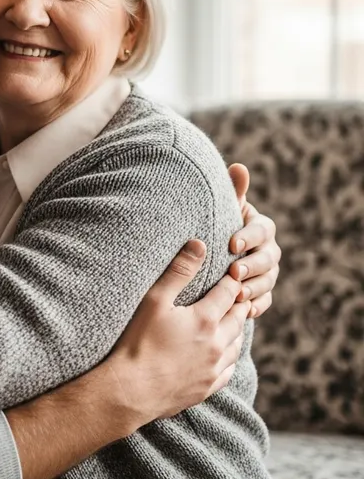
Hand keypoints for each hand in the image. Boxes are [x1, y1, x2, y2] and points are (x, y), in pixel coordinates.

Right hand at [104, 241, 248, 427]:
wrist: (132, 389)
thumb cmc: (139, 341)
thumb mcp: (155, 299)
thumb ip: (179, 271)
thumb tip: (200, 244)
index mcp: (205, 319)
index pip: (229, 292)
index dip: (232, 279)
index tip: (233, 269)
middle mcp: (217, 343)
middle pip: (238, 317)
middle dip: (239, 302)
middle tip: (239, 291)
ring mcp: (214, 368)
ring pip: (237, 343)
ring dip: (238, 328)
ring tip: (234, 318)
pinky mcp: (208, 387)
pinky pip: (230, 369)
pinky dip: (231, 356)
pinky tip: (226, 353)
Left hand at [227, 163, 280, 316]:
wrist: (210, 252)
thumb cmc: (216, 223)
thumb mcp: (222, 208)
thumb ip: (232, 191)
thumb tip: (239, 167)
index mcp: (261, 227)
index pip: (263, 230)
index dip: (249, 236)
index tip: (231, 243)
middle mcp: (269, 250)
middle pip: (269, 258)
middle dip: (252, 265)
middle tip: (234, 271)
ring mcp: (267, 273)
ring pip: (268, 282)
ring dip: (254, 288)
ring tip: (236, 294)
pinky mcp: (260, 292)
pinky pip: (264, 302)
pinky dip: (255, 306)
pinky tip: (244, 311)